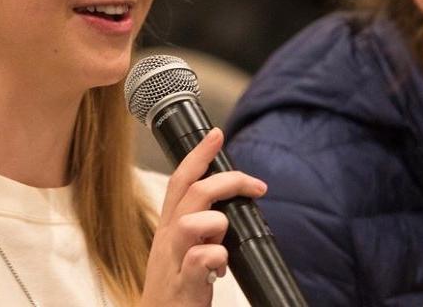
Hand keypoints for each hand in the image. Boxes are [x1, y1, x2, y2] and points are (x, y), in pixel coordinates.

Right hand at [140, 128, 267, 306]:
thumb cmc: (176, 288)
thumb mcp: (182, 251)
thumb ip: (198, 230)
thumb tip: (224, 213)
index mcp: (169, 228)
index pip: (180, 180)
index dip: (198, 155)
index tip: (217, 134)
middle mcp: (167, 239)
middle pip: (191, 192)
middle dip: (226, 181)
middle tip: (255, 185)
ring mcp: (172, 262)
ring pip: (191, 222)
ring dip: (216, 225)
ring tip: (222, 243)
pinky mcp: (182, 286)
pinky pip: (201, 260)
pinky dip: (217, 258)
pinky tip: (219, 269)